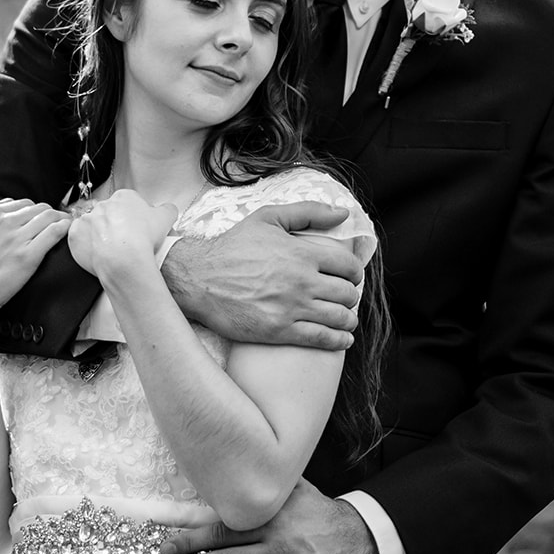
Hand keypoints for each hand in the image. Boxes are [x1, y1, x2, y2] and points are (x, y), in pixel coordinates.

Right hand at [0, 200, 71, 331]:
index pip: (21, 203)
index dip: (32, 211)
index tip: (38, 219)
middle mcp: (3, 222)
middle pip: (37, 208)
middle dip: (47, 214)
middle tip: (55, 222)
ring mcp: (16, 239)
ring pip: (49, 216)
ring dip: (60, 218)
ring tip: (66, 224)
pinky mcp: (29, 256)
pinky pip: (54, 232)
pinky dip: (64, 228)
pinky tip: (67, 230)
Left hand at [68, 188, 177, 277]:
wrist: (124, 260)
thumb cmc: (144, 238)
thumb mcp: (167, 218)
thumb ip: (167, 209)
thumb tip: (167, 209)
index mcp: (124, 197)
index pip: (129, 204)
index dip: (135, 218)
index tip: (139, 229)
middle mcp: (103, 205)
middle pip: (111, 214)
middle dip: (117, 225)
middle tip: (127, 241)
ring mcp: (87, 219)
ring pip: (94, 226)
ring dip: (101, 235)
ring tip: (113, 250)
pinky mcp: (76, 235)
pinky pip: (79, 238)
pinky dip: (86, 244)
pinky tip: (98, 253)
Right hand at [163, 202, 363, 349]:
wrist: (198, 278)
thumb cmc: (232, 246)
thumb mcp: (268, 218)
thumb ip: (308, 211)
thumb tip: (342, 212)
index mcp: (302, 253)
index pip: (348, 266)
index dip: (355, 273)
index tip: (351, 277)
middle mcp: (302, 281)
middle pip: (348, 293)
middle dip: (351, 296)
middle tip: (345, 298)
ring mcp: (291, 307)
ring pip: (340, 318)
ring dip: (348, 320)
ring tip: (346, 320)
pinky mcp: (279, 331)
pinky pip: (322, 339)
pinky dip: (339, 341)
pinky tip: (342, 340)